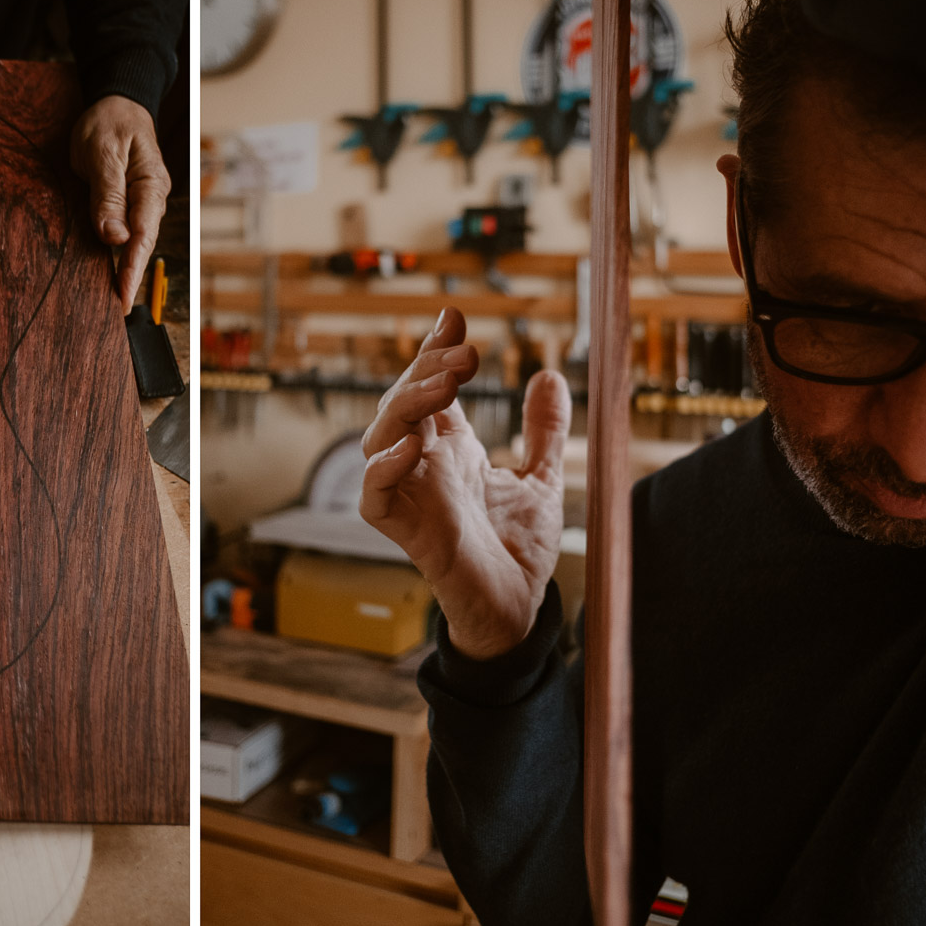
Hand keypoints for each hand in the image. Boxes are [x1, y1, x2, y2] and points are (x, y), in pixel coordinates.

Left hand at [70, 94, 170, 314]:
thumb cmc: (109, 121)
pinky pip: (128, 229)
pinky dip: (121, 251)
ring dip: (126, 267)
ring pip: (136, 239)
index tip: (122, 296)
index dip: (132, 268)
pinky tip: (114, 269)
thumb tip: (114, 236)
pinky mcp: (132, 199)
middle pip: (142, 243)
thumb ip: (107, 194)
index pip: (142, 235)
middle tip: (117, 309)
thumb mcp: (102, 152)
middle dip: (131, 277)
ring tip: (115, 297)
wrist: (118, 100)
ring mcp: (144, 199)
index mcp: (150, 185)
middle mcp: (152, 196)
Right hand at [359, 307, 571, 659]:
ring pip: (380, 437)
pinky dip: (386, 466)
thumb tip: (550, 375)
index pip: (431, 387)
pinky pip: (375, 494)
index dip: (436, 351)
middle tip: (466, 354)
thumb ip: (543, 431)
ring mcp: (410, 494)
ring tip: (445, 383)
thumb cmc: (518, 548)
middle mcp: (424, 465)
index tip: (454, 317)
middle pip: (403, 402)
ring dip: (408, 405)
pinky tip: (416, 444)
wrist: (518, 609)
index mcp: (451, 448)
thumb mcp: (541, 478)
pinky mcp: (403, 529)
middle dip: (426, 370)